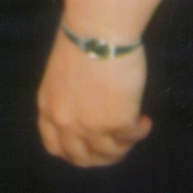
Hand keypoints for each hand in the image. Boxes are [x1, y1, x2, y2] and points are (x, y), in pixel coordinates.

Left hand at [36, 29, 151, 166]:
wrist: (96, 34)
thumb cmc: (81, 45)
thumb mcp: (60, 78)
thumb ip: (67, 101)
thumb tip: (86, 116)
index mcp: (47, 108)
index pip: (55, 147)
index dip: (75, 154)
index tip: (92, 150)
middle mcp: (64, 123)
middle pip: (81, 158)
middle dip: (103, 158)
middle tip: (119, 147)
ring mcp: (89, 126)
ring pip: (109, 154)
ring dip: (125, 146)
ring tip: (134, 127)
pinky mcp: (116, 124)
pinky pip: (132, 139)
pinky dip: (140, 132)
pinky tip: (144, 119)